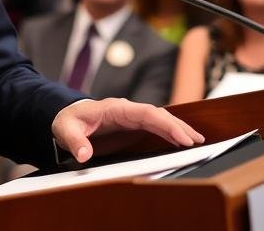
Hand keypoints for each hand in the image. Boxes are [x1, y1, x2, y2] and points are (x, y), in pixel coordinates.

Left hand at [51, 98, 203, 163]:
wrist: (67, 116)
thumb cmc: (68, 121)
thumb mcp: (66, 130)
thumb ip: (75, 141)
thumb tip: (85, 154)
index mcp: (116, 108)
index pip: (146, 113)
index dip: (165, 124)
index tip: (180, 136)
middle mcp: (128, 110)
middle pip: (158, 115)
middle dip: (178, 126)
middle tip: (196, 140)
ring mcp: (131, 118)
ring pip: (159, 120)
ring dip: (178, 129)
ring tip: (197, 140)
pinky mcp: (132, 127)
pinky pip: (154, 128)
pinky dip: (169, 133)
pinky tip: (181, 141)